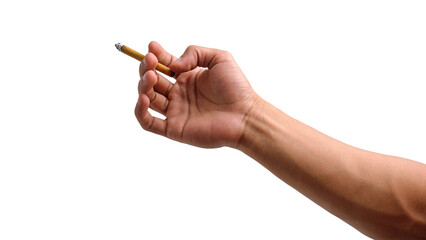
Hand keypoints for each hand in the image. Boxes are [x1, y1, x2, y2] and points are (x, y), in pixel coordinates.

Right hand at [135, 41, 258, 147]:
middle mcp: (179, 94)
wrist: (245, 115)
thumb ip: (195, 53)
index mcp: (188, 78)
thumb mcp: (219, 58)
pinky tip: (144, 98)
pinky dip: (140, 111)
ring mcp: (175, 112)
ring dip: (143, 85)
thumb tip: (172, 66)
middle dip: (146, 68)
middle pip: (152, 80)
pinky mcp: (174, 129)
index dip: (155, 55)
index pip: (164, 65)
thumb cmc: (236, 88)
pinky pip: (148, 123)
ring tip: (151, 76)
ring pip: (148, 98)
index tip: (152, 47)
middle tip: (150, 60)